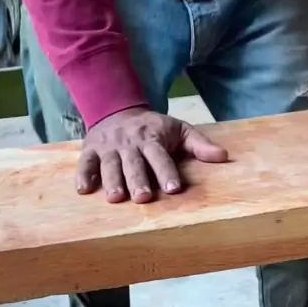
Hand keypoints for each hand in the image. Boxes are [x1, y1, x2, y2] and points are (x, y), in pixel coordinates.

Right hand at [76, 107, 227, 203]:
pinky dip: (84, 175)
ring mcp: (109, 147)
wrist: (116, 108)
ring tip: (116, 198)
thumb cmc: (153, 127)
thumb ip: (199, 145)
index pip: (160, 156)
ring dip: (112, 181)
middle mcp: (130, 144)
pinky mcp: (90, 150)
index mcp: (152, 138)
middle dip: (139, 180)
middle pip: (134, 164)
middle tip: (144, 197)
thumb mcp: (178, 129)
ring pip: (110, 165)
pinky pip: (86, 163)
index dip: (166, 171)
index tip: (173, 188)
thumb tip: (223, 157)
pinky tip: (83, 189)